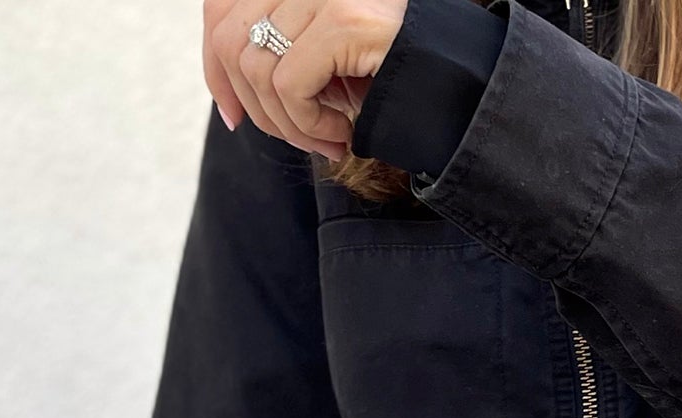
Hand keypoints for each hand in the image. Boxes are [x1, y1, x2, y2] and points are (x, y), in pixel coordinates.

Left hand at [204, 0, 407, 162]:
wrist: (467, 82)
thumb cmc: (399, 79)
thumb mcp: (327, 65)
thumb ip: (282, 60)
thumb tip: (231, 94)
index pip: (221, 9)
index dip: (215, 67)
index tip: (233, 116)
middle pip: (231, 42)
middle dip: (257, 109)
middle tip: (303, 140)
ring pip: (257, 70)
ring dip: (289, 125)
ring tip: (329, 140)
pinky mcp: (342, 19)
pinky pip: (289, 86)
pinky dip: (308, 126)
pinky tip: (342, 136)